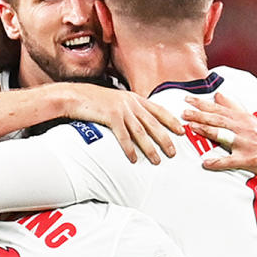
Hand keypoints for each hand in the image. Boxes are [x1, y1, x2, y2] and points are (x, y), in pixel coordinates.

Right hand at [62, 83, 182, 164]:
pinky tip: (134, 158)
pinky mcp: (111, 117)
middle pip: (153, 123)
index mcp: (134, 98)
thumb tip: (139, 119)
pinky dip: (130, 148)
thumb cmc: (93, 100)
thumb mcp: (116, 100)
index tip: (181, 131)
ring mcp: (121, 110)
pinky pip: (123, 136)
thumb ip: (129, 107)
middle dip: (165, 139)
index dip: (171, 121)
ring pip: (141, 132)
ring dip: (150, 148)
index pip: (159, 110)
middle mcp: (131, 103)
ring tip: (157, 160)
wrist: (75, 96)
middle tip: (173, 152)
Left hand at [182, 93, 256, 183]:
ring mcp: (247, 144)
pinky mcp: (249, 160)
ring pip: (224, 136)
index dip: (203, 103)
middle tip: (183, 112)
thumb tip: (218, 94)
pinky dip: (218, 162)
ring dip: (207, 131)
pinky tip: (206, 163)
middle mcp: (244, 129)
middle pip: (219, 120)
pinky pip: (231, 161)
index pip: (219, 109)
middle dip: (200, 115)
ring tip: (192, 127)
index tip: (186, 99)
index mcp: (243, 119)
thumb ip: (233, 107)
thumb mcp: (251, 121)